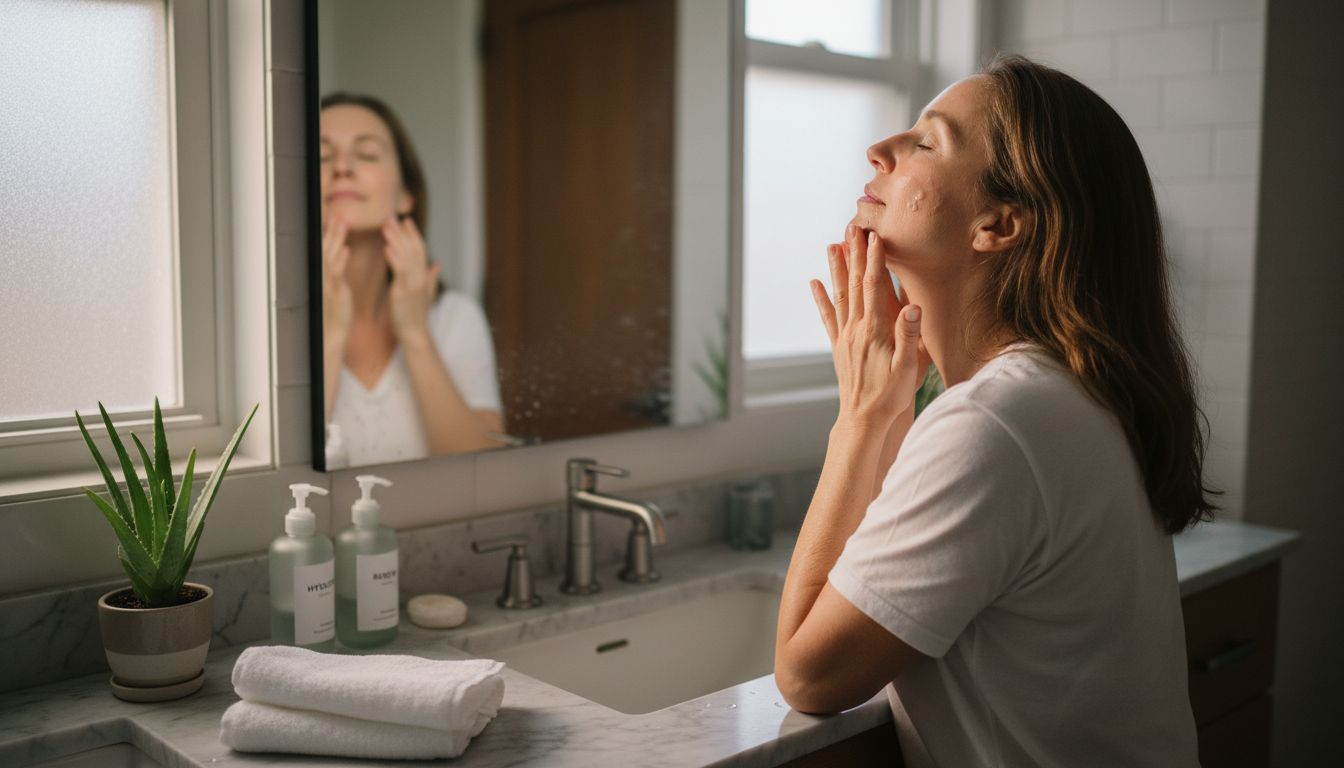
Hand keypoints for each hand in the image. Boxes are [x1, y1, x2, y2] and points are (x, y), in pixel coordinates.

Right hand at [322, 215, 353, 345]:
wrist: (331, 335)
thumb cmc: (335, 312)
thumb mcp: (336, 287)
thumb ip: (338, 268)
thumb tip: (342, 250)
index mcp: (325, 276)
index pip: (326, 251)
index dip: (330, 234)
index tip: (335, 217)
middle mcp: (322, 278)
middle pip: (325, 249)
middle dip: (332, 231)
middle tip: (338, 214)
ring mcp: (326, 285)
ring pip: (329, 257)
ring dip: (335, 239)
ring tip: (341, 223)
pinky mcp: (333, 295)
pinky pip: (335, 275)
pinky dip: (339, 261)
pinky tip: (345, 249)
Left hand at [382, 215, 440, 345]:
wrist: (415, 333)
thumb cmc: (417, 314)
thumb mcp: (426, 292)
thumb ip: (431, 276)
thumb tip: (438, 265)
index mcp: (424, 276)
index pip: (421, 250)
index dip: (414, 234)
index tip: (407, 220)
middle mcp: (420, 278)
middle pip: (413, 249)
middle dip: (402, 232)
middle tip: (392, 217)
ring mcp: (413, 285)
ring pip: (406, 257)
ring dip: (396, 240)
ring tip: (386, 227)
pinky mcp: (403, 293)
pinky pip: (399, 273)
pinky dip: (394, 259)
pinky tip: (387, 249)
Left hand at [811, 225, 928, 430]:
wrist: (864, 419)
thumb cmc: (891, 396)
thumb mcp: (909, 367)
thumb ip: (910, 335)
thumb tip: (912, 306)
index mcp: (875, 331)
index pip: (874, 287)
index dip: (874, 260)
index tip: (875, 236)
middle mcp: (856, 329)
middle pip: (854, 284)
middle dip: (854, 254)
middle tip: (852, 228)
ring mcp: (845, 337)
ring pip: (839, 295)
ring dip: (836, 268)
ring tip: (832, 244)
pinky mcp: (839, 347)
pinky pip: (828, 316)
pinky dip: (821, 297)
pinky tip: (814, 282)